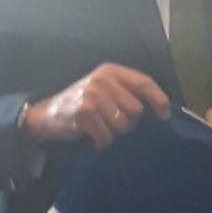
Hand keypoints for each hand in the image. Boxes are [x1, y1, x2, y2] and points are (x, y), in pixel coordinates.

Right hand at [23, 65, 169, 149]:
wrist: (46, 114)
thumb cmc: (81, 103)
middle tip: (112, 123)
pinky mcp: (83, 112)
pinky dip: (101, 141)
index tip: (165, 116)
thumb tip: (160, 110)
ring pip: (122, 125)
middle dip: (128, 123)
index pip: (144, 83)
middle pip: (136, 110)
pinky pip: (106, 135)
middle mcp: (102, 79)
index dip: (159, 100)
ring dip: (113, 133)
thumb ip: (127, 93)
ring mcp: (92, 95)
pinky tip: (91, 136)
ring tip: (100, 127)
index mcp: (111, 71)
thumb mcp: (104, 89)